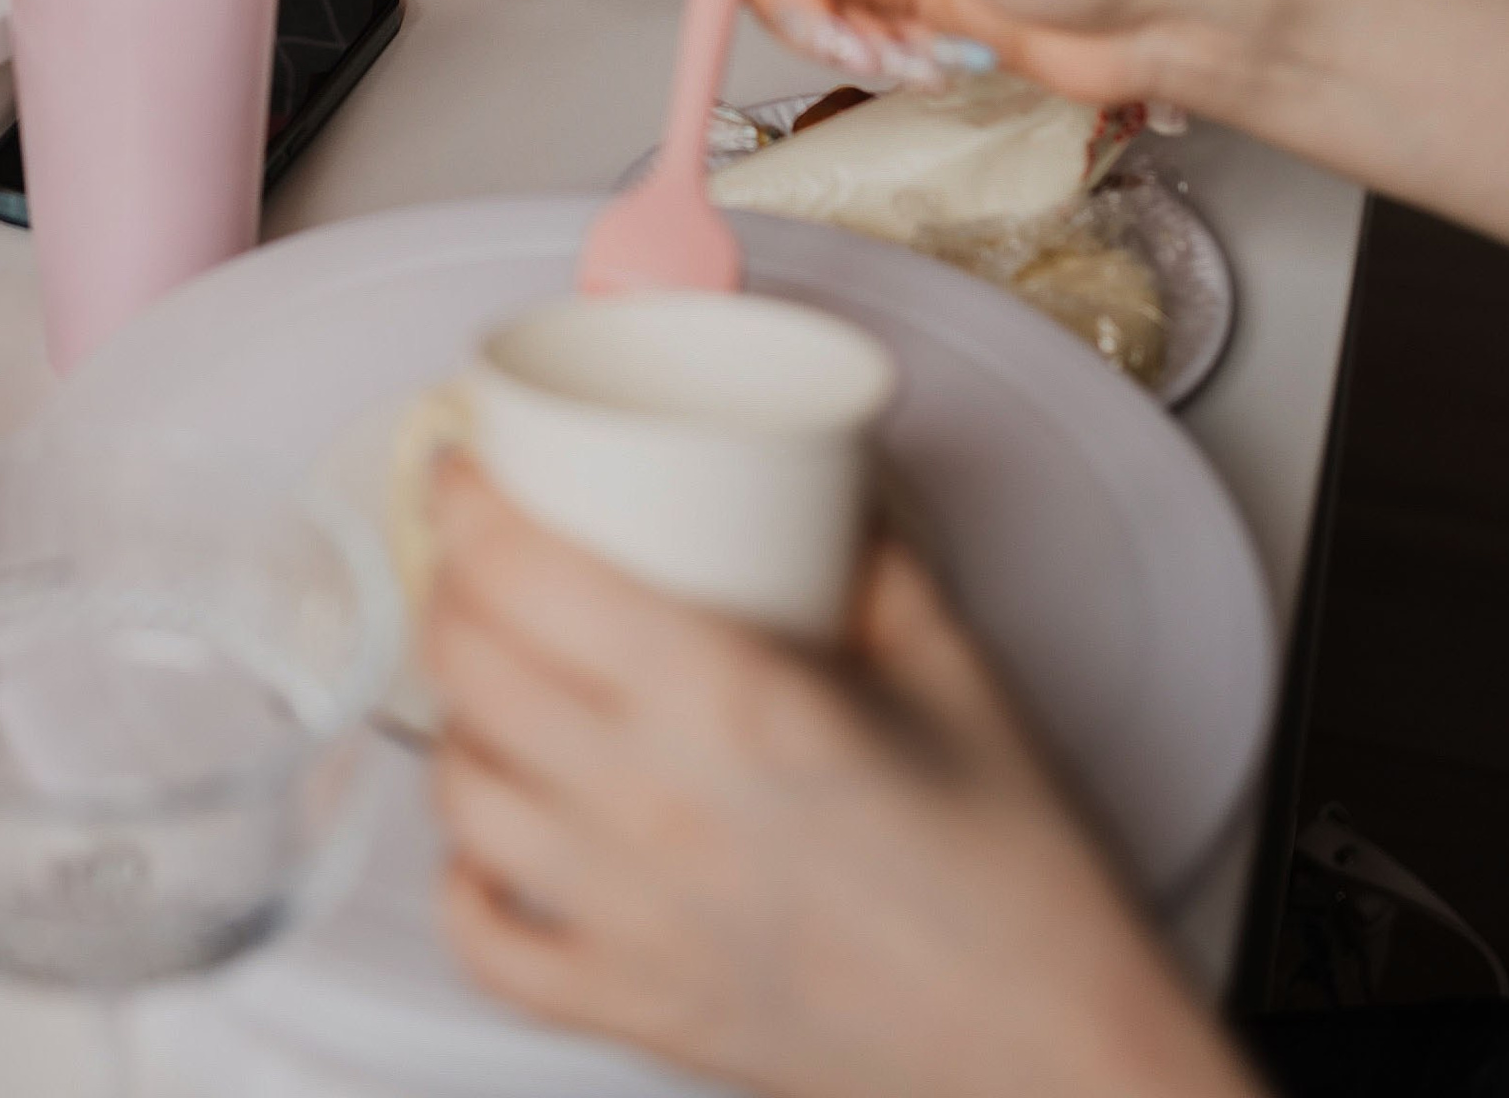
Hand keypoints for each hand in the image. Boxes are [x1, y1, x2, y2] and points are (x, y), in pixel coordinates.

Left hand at [425, 461, 1248, 1097]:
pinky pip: (484, 943)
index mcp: (731, 701)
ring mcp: (630, 920)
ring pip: (460, 791)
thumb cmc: (1014, 874)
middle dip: (453, 585)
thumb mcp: (946, 656)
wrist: (1055, 1054)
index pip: (526, 573)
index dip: (465, 503)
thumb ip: (863, 544)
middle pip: (470, 665)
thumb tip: (807, 473)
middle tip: (483, 555)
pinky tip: (493, 837)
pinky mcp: (632, 1012)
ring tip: (495, 681)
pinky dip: (463, 881)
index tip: (464, 468)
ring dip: (456, 719)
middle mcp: (656, 807)